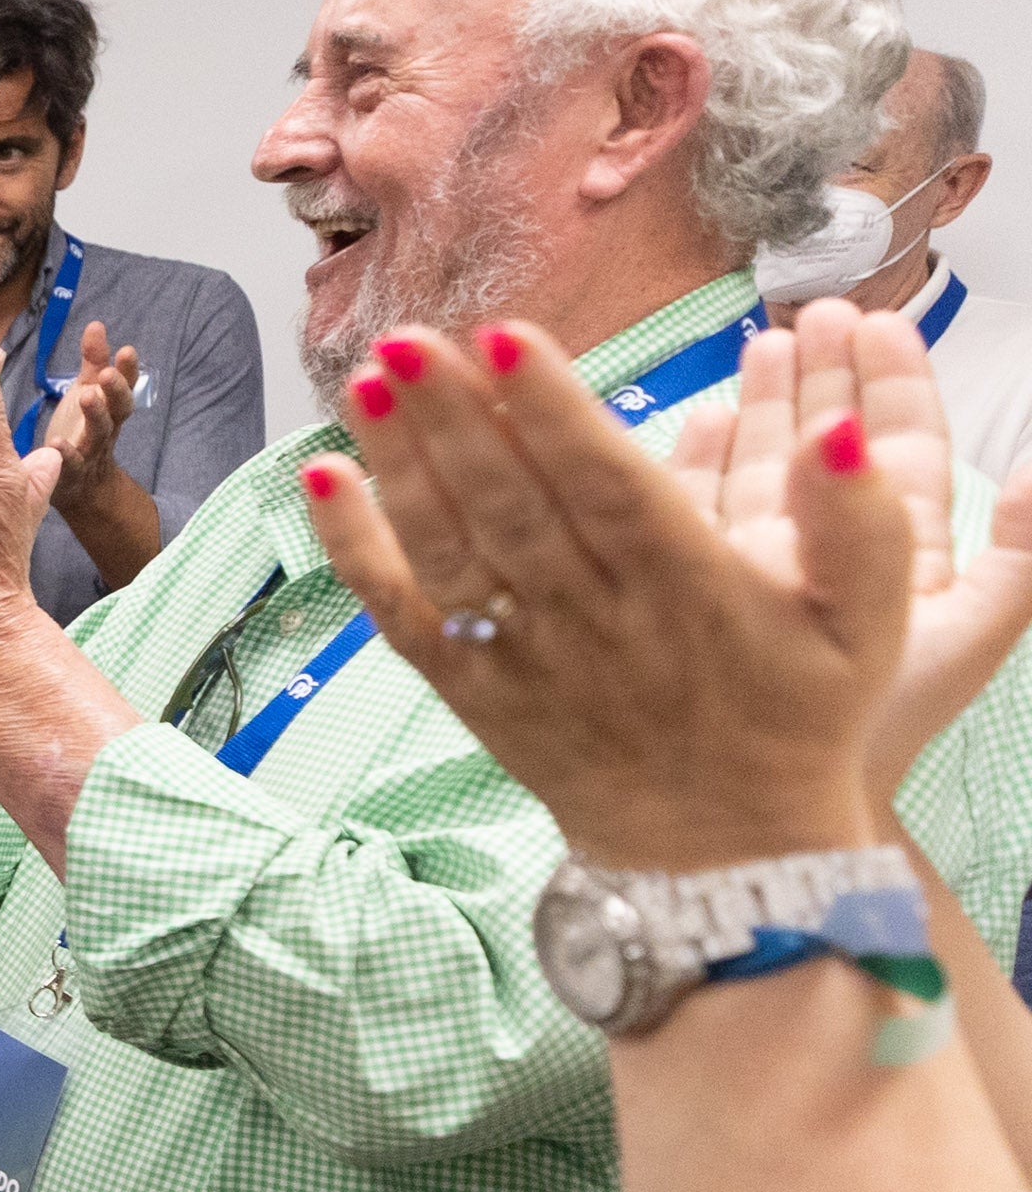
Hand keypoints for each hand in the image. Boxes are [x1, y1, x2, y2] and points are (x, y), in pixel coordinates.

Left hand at [39, 320, 144, 513]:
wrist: (79, 485)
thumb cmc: (81, 429)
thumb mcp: (87, 392)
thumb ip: (93, 362)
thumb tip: (96, 324)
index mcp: (109, 408)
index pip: (125, 386)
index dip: (128, 370)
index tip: (126, 350)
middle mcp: (106, 429)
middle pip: (119, 409)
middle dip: (116, 390)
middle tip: (107, 373)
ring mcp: (90, 451)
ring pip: (100, 434)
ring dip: (96, 415)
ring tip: (87, 396)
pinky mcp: (71, 473)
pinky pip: (72, 465)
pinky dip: (66, 455)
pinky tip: (55, 443)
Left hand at [297, 325, 900, 869]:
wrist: (721, 854)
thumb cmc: (794, 720)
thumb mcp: (869, 627)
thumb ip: (862, 525)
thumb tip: (837, 434)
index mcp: (687, 590)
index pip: (608, 486)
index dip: (554, 411)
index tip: (507, 338)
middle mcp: (593, 621)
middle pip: (510, 503)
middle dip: (455, 417)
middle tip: (406, 339)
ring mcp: (522, 656)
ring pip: (448, 548)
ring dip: (399, 463)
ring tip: (363, 381)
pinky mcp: (472, 687)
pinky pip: (400, 612)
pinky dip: (356, 548)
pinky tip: (321, 478)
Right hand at [666, 298, 1031, 789]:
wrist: (771, 809)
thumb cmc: (868, 730)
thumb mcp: (969, 632)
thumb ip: (1021, 555)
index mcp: (896, 558)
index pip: (901, 451)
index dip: (893, 385)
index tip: (880, 325)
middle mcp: (824, 559)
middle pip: (829, 447)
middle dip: (824, 376)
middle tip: (814, 312)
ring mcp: (753, 573)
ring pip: (763, 469)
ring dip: (763, 404)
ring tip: (761, 345)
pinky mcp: (689, 589)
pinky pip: (692, 510)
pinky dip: (695, 460)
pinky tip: (695, 418)